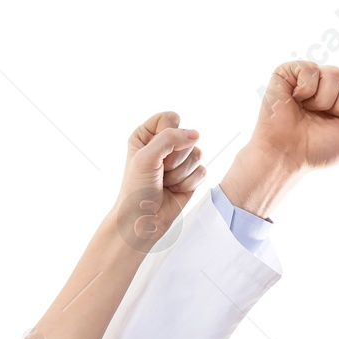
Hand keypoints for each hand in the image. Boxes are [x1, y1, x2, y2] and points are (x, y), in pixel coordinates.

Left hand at [117, 111, 203, 250]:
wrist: (142, 220)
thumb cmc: (136, 189)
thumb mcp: (146, 158)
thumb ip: (170, 139)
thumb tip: (195, 134)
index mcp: (147, 134)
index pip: (170, 118)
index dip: (168, 135)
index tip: (156, 154)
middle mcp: (164, 145)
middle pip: (186, 136)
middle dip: (175, 159)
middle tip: (160, 172)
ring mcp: (179, 160)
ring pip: (197, 154)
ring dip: (181, 173)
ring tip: (165, 182)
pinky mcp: (191, 176)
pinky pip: (202, 170)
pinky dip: (188, 183)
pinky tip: (174, 190)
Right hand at [253, 61, 338, 170]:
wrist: (288, 155)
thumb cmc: (321, 149)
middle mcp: (334, 82)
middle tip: (325, 118)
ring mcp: (314, 74)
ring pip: (335, 74)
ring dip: (323, 101)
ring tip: (309, 111)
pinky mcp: (291, 70)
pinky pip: (311, 70)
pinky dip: (305, 91)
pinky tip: (296, 100)